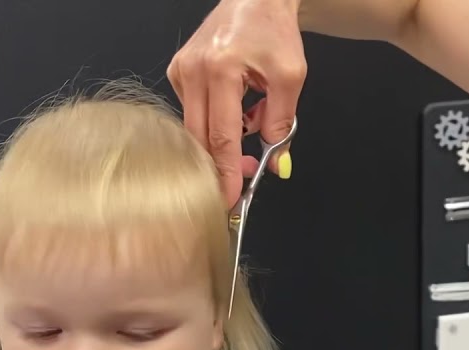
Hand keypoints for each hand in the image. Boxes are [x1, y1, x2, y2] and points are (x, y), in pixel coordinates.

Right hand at [167, 0, 305, 205]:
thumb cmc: (273, 31)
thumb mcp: (290, 77)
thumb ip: (283, 123)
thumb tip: (277, 164)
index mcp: (221, 69)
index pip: (222, 136)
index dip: (226, 172)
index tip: (230, 198)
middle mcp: (193, 70)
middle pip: (200, 137)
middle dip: (222, 163)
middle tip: (244, 176)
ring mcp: (181, 71)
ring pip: (196, 127)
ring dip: (223, 138)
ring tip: (252, 120)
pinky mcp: (177, 72)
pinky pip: (194, 111)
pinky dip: (216, 119)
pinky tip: (234, 106)